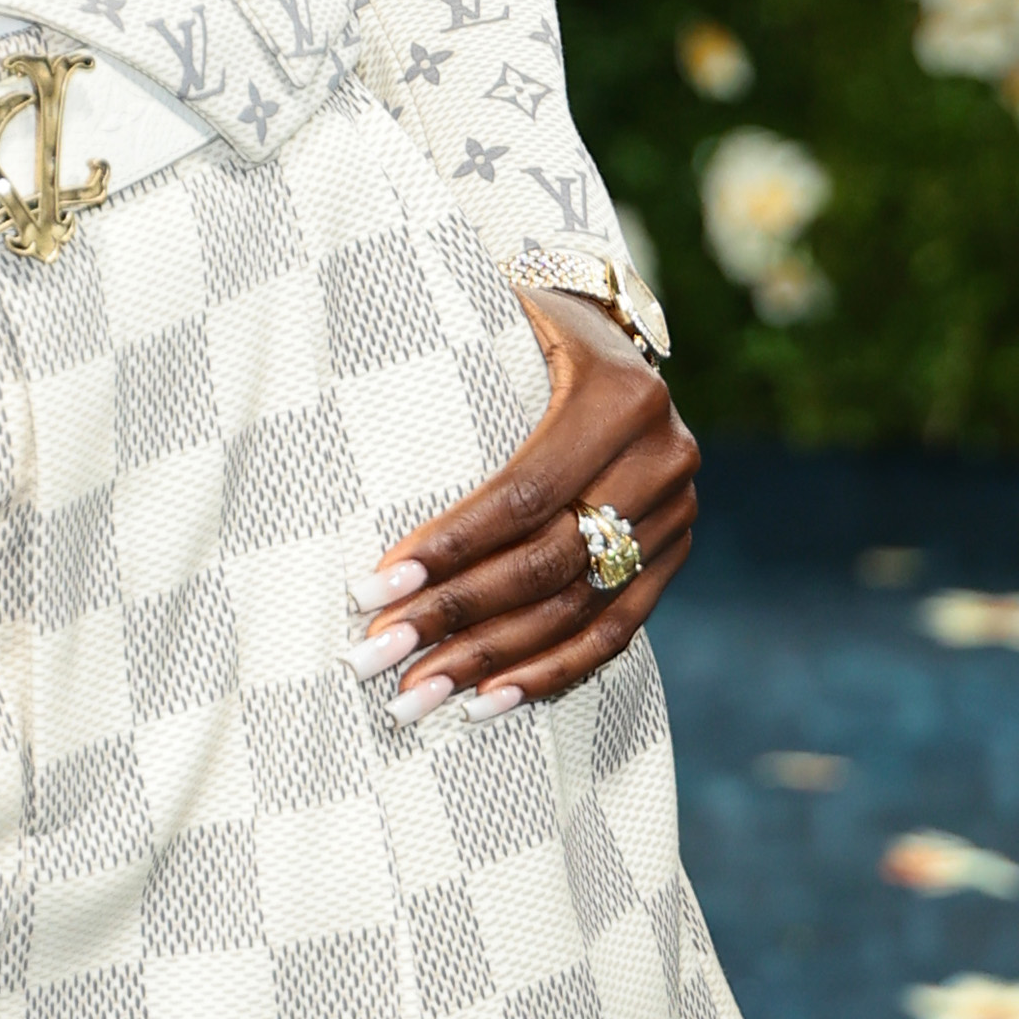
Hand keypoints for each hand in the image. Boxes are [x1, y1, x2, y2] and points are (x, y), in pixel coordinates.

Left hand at [344, 290, 697, 716]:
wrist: (608, 332)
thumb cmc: (524, 324)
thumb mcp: (497, 315)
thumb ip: (445, 351)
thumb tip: (341, 417)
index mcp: (621, 394)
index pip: (525, 493)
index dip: (449, 548)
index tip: (373, 589)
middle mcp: (664, 456)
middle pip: (547, 561)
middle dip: (453, 616)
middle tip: (374, 658)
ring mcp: (677, 512)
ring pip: (577, 609)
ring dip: (490, 661)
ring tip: (415, 697)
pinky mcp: (675, 554)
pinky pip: (615, 630)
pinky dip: (549, 672)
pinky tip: (486, 702)